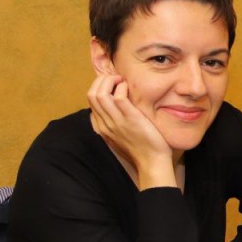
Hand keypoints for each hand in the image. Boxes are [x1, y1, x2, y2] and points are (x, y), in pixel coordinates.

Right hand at [88, 74, 174, 188]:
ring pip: (100, 94)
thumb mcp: (120, 136)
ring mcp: (116, 121)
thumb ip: (113, 123)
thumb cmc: (140, 148)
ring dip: (109, 81)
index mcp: (101, 127)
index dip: (98, 87)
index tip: (111, 84)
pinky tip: (128, 88)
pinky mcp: (130, 119)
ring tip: (121, 80)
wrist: (151, 162)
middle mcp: (105, 123)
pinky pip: (118, 97)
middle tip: (115, 78)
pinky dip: (121, 88)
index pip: (90, 101)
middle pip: (91, 94)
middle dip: (101, 80)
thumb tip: (112, 108)